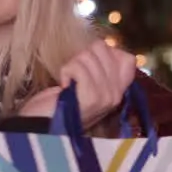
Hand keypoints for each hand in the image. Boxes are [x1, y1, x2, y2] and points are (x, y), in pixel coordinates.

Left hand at [18, 41, 136, 127]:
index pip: (128, 59)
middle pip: (102, 49)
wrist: (43, 126)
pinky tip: (64, 86)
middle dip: (82, 56)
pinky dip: (65, 72)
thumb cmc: (62, 103)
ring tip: (69, 82)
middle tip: (75, 76)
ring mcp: (105, 97)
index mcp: (118, 91)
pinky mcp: (91, 97)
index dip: (106, 52)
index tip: (89, 66)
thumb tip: (102, 46)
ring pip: (88, 56)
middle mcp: (116, 95)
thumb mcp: (87, 85)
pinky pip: (78, 67)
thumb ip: (100, 69)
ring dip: (72, 65)